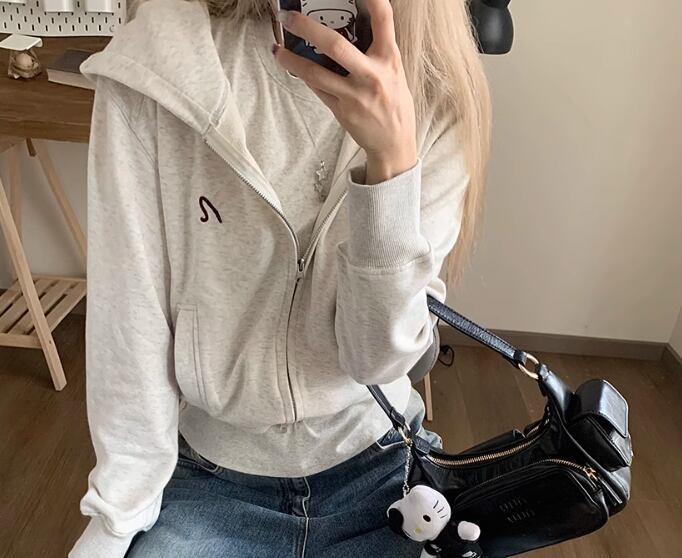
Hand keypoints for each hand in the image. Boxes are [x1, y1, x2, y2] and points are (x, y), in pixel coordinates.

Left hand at [273, 0, 417, 182]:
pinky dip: (303, 75)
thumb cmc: (394, 102)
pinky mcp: (342, 111)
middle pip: (335, 45)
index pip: (384, 18)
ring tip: (277, 49)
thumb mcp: (394, 71)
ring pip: (315, 73)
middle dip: (307, 28)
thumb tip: (349, 25)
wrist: (394, 143)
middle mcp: (372, 75)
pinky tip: (292, 65)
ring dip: (291, 59)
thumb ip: (375, 49)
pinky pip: (317, 89)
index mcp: (390, 58)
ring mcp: (355, 95)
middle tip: (289, 17)